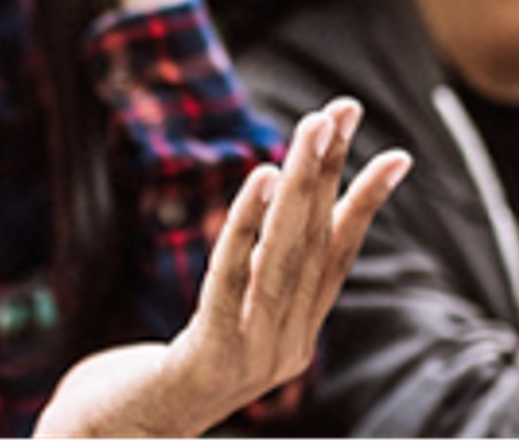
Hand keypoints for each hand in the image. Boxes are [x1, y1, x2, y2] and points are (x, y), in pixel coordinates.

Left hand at [32, 98, 413, 440]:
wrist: (121, 441)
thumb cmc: (166, 378)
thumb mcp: (223, 325)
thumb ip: (253, 285)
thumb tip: (281, 215)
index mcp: (295, 338)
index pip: (336, 261)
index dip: (365, 206)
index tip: (397, 154)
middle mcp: (286, 348)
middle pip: (314, 246)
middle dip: (331, 172)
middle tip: (344, 110)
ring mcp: (252, 355)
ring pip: (284, 256)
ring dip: (303, 184)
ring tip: (313, 128)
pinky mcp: (209, 356)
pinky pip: (232, 280)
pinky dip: (250, 225)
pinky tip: (262, 177)